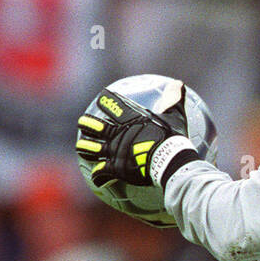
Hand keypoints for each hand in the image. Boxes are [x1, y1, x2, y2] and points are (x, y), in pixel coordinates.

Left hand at [76, 83, 197, 190]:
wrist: (168, 160)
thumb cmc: (172, 138)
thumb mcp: (175, 115)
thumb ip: (173, 99)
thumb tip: (179, 83)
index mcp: (129, 119)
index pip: (113, 105)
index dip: (106, 101)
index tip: (102, 99)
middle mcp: (117, 134)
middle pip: (95, 126)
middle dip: (87, 124)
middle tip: (82, 123)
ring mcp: (114, 151)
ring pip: (92, 148)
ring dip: (85, 147)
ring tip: (81, 146)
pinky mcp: (115, 168)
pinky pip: (101, 172)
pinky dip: (98, 175)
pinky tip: (96, 177)